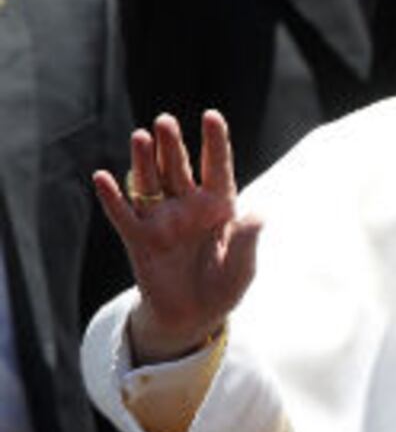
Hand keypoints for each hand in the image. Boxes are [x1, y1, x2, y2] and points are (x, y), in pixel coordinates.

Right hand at [93, 111, 260, 364]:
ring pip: (150, 184)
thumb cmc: (223, 286)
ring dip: (143, 162)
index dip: (215, 142)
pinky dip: (112, 198)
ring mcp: (162, 220)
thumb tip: (258, 214)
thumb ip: (248, 240)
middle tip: (165, 121)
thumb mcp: (242, 267)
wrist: (195, 315)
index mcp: (219, 205)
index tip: (211, 116)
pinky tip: (102, 177)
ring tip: (140, 137)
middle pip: (178, 168)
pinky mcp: (139, 240)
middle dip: (172, 145)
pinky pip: (123, 215)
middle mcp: (188, 206)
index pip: (217, 167)